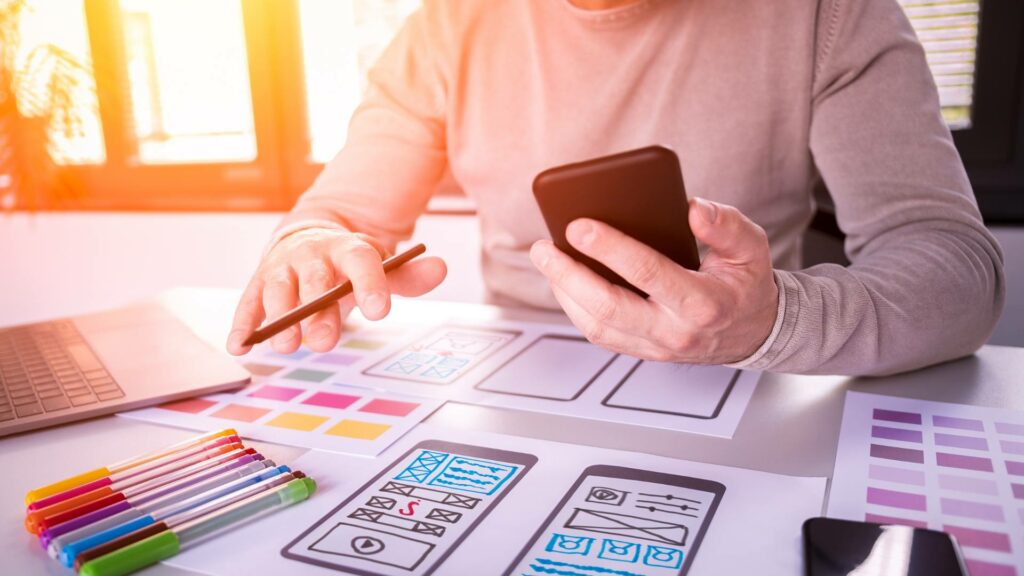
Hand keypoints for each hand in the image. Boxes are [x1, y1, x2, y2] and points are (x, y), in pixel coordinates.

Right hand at [227, 228, 445, 355]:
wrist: (309, 240)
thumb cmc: (350, 263)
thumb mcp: (381, 266)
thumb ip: (408, 276)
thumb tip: (441, 268)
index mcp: (347, 247)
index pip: (361, 261)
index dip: (370, 285)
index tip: (379, 311)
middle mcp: (311, 254)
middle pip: (315, 280)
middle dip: (318, 311)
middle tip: (325, 343)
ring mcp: (282, 267)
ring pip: (277, 289)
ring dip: (280, 318)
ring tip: (286, 347)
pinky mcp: (258, 284)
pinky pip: (247, 303)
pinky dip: (242, 324)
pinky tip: (240, 346)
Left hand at [529, 198, 777, 363]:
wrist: (755, 333)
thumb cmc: (745, 284)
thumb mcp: (751, 247)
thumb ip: (725, 225)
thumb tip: (692, 207)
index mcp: (702, 302)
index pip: (648, 273)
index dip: (610, 248)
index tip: (579, 225)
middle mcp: (675, 331)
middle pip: (609, 307)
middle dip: (568, 275)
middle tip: (544, 247)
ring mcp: (656, 347)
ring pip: (596, 326)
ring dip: (564, 292)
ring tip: (546, 259)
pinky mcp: (642, 351)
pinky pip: (599, 334)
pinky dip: (574, 307)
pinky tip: (562, 280)